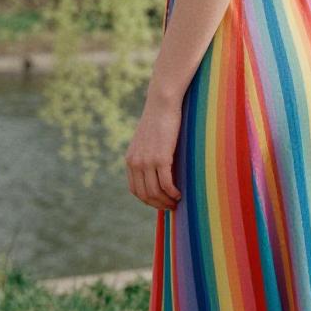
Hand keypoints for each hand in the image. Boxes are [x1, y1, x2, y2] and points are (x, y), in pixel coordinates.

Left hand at [125, 90, 182, 210]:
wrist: (162, 104)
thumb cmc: (158, 120)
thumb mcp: (147, 141)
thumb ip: (147, 156)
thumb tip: (155, 170)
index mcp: (130, 160)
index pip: (135, 190)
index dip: (148, 200)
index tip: (160, 202)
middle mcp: (135, 163)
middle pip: (145, 194)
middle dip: (158, 204)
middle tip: (171, 206)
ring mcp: (147, 161)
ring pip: (155, 192)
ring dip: (166, 201)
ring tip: (177, 201)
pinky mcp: (160, 158)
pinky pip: (166, 183)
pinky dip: (173, 192)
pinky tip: (179, 194)